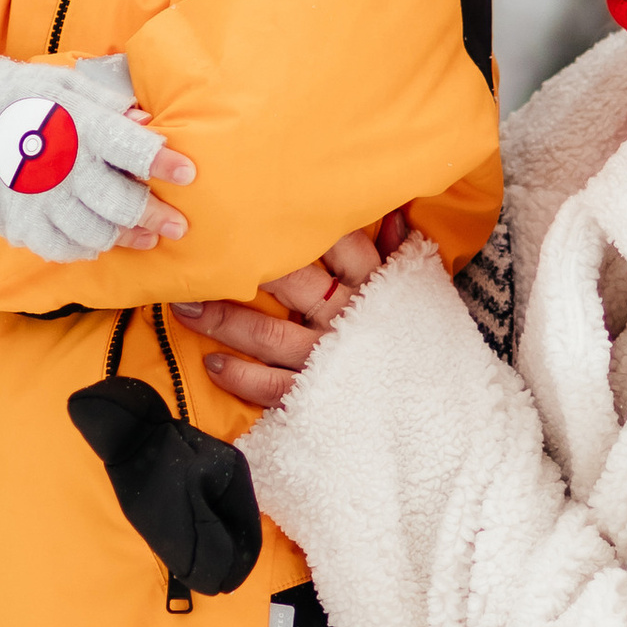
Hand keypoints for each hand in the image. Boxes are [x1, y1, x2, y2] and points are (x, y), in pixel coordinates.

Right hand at [0, 49, 194, 262]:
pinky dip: (87, 248)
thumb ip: (106, 103)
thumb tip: (145, 119)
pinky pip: (63, 249)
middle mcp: (57, 166)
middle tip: (177, 223)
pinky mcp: (19, 224)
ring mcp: (37, 200)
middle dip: (155, 215)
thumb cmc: (22, 99)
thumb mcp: (62, 84)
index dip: (162, 162)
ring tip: (147, 236)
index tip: (189, 173)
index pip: (127, 147)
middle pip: (119, 202)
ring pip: (96, 233)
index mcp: (73, 124)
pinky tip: (102, 240)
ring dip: (127, 237)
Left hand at [173, 214, 406, 407]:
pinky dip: (240, 377)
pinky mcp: (317, 399)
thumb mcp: (422, 296)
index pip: (342, 245)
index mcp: (377, 288)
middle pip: (292, 282)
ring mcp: (330, 361)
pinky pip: (271, 387)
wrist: (442, 416)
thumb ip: (403, 256)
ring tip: (185, 307)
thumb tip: (393, 217)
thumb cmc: (424, 346)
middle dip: (245, 265)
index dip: (304, 226)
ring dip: (223, 320)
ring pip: (269, 335)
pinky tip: (213, 364)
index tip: (263, 209)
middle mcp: (350, 320)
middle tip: (203, 251)